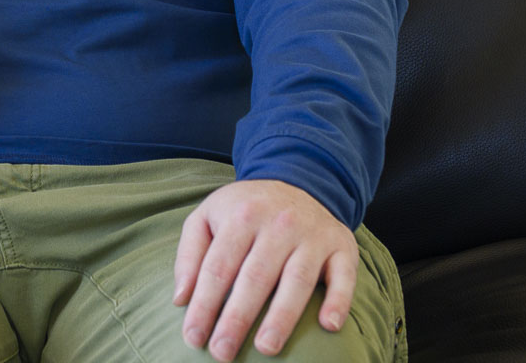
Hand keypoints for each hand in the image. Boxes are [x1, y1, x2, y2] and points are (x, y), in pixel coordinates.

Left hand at [174, 179, 357, 359]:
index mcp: (241, 216)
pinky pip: (344, 276)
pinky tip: (328, 325)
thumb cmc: (245, 210)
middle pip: (255, 277)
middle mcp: (279, 224)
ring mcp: (313, 235)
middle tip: (222, 353)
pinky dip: (339, 301)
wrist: (299, 181)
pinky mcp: (342, 247)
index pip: (218, 267)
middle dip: (237, 318)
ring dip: (282, 316)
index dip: (204, 304)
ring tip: (265, 348)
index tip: (193, 337)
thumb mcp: (207, 216)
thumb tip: (180, 299)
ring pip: (297, 280)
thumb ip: (190, 255)